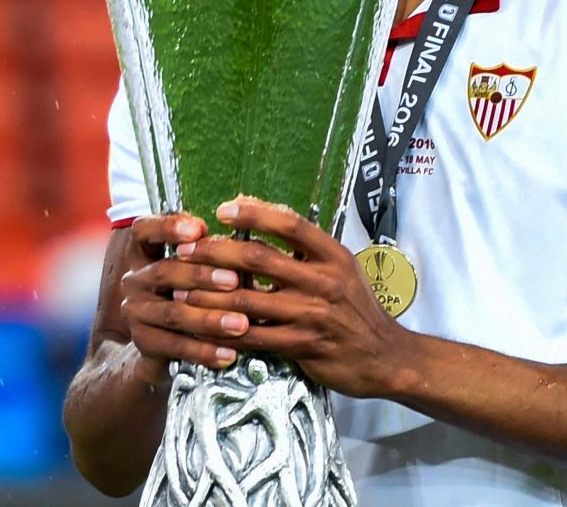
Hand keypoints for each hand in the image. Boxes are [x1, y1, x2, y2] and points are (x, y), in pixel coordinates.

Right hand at [119, 213, 247, 382]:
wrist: (159, 344)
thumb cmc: (192, 289)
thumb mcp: (196, 264)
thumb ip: (211, 246)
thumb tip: (246, 226)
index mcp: (144, 251)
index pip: (145, 230)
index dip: (168, 227)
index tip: (198, 229)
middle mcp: (135, 279)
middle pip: (165, 272)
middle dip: (202, 275)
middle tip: (234, 280)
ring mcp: (136, 312)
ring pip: (173, 313)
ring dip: (210, 319)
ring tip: (241, 324)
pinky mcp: (143, 342)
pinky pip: (175, 346)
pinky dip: (204, 350)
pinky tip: (229, 354)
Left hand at [173, 196, 412, 397]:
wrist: (384, 356)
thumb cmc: (356, 308)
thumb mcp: (339, 267)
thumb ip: (304, 247)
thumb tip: (261, 214)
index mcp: (332, 255)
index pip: (291, 223)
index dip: (255, 213)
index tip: (224, 210)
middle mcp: (324, 281)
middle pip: (261, 257)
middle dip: (217, 251)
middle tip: (187, 250)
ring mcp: (313, 315)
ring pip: (249, 299)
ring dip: (209, 294)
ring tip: (182, 288)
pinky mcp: (302, 346)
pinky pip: (254, 337)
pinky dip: (225, 331)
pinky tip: (203, 327)